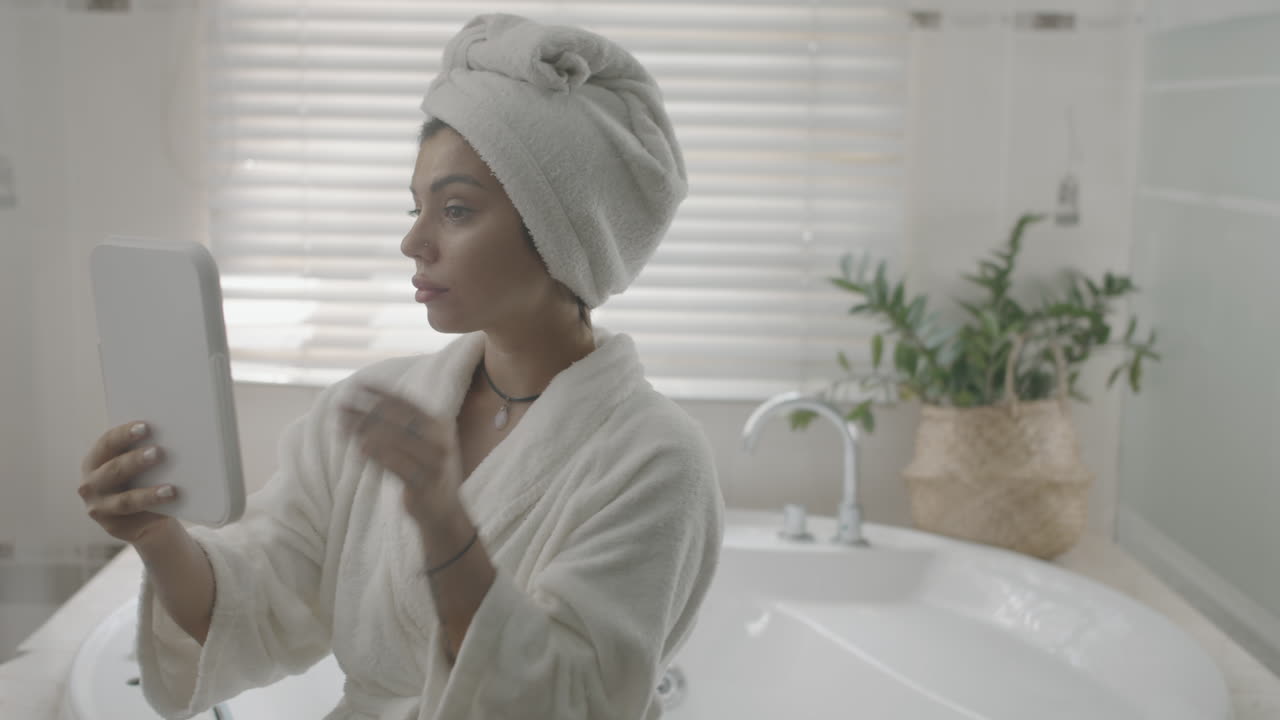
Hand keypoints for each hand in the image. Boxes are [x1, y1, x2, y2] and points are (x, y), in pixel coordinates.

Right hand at [79, 421, 178, 545]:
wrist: (142, 516)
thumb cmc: (141, 479)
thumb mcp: (137, 466)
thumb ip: (144, 452)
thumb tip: (173, 438)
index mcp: (94, 460)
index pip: (107, 443)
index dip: (125, 434)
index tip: (146, 427)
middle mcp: (91, 485)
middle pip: (114, 470)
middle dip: (136, 461)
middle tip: (159, 452)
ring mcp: (99, 508)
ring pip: (125, 501)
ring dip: (148, 495)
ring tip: (171, 489)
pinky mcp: (114, 528)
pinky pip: (136, 520)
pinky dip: (155, 513)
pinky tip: (172, 507)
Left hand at [339, 383, 462, 522]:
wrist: (445, 513)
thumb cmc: (426, 474)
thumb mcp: (420, 444)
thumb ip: (400, 427)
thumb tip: (366, 406)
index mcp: (439, 425)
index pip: (406, 402)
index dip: (380, 392)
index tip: (357, 384)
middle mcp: (440, 439)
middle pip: (398, 417)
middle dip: (366, 409)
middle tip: (341, 404)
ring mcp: (435, 461)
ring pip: (395, 438)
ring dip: (365, 428)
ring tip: (341, 423)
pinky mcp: (424, 483)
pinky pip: (397, 465)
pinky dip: (378, 454)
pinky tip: (359, 447)